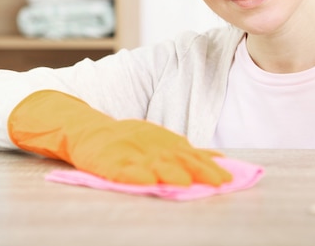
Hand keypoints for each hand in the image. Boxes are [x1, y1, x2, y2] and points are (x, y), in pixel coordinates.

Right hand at [8, 90, 231, 185]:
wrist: (86, 130)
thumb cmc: (127, 140)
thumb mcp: (159, 141)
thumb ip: (185, 151)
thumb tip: (217, 156)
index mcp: (163, 141)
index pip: (190, 153)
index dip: (209, 165)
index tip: (228, 176)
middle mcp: (150, 145)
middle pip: (177, 158)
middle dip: (199, 171)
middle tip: (219, 182)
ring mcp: (130, 152)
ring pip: (154, 164)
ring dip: (171, 173)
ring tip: (186, 184)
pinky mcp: (110, 162)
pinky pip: (124, 171)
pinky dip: (136, 176)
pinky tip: (148, 183)